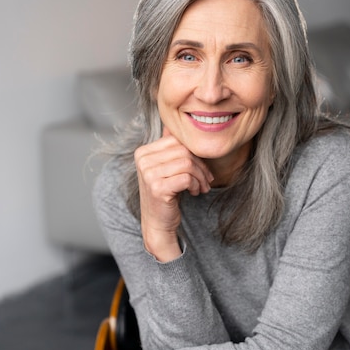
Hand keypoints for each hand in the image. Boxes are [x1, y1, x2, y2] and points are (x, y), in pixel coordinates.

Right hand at [134, 128, 213, 260]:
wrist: (158, 223)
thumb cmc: (166, 194)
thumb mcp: (167, 168)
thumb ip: (171, 148)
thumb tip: (179, 125)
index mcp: (143, 152)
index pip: (177, 141)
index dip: (194, 153)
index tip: (201, 168)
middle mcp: (143, 161)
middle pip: (184, 151)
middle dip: (201, 165)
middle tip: (206, 180)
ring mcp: (148, 174)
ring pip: (188, 163)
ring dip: (200, 177)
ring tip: (201, 187)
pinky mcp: (158, 188)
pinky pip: (187, 177)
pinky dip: (196, 185)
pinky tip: (194, 193)